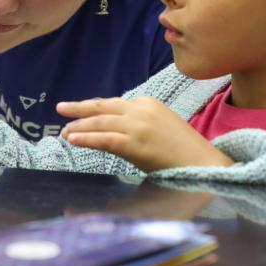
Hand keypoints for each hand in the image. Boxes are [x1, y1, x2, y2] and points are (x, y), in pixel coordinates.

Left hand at [58, 97, 232, 172]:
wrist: (204, 163)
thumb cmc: (184, 151)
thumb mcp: (160, 127)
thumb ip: (138, 125)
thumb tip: (115, 132)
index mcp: (147, 103)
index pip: (113, 104)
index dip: (94, 109)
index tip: (81, 112)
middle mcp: (140, 109)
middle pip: (102, 107)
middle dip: (79, 108)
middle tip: (61, 109)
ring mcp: (136, 125)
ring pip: (99, 123)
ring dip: (79, 127)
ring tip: (64, 132)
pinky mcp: (134, 143)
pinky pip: (103, 139)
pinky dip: (85, 138)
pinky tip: (72, 140)